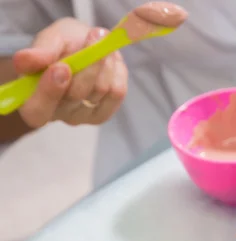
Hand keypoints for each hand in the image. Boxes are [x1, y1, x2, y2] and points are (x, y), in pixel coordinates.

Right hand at [12, 18, 127, 127]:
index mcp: (31, 100)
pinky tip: (110, 59)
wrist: (82, 47)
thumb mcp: (49, 39)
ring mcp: (81, 116)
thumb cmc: (59, 46)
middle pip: (74, 95)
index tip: (61, 67)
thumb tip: (24, 60)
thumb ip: (39, 50)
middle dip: (87, 66)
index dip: (50, 91)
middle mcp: (56, 114)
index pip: (37, 109)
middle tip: (94, 36)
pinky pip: (116, 93)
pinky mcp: (104, 113)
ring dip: (104, 61)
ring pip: (99, 90)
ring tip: (99, 39)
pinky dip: (116, 71)